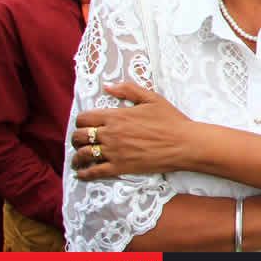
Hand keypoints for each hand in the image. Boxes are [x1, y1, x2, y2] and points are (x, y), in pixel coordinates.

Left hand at [70, 81, 197, 178]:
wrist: (184, 143)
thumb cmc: (170, 120)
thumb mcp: (152, 98)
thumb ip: (128, 90)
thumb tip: (108, 87)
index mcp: (115, 116)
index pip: (84, 118)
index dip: (81, 121)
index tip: (85, 125)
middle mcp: (110, 134)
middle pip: (79, 136)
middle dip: (77, 138)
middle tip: (81, 141)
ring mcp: (113, 152)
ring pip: (83, 155)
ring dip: (77, 156)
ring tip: (78, 159)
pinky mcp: (120, 167)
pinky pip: (94, 172)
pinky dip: (84, 174)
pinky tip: (82, 173)